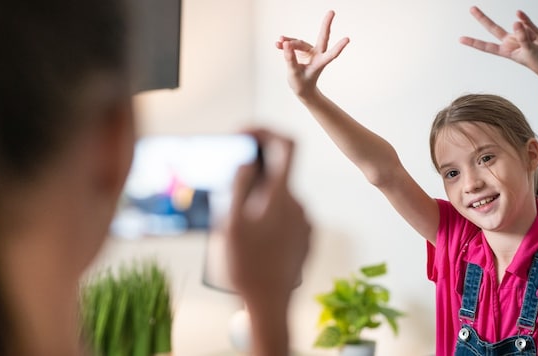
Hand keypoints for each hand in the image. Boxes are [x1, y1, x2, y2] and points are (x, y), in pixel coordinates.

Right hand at [224, 129, 310, 301]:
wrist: (271, 305)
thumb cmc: (248, 267)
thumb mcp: (231, 224)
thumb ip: (238, 187)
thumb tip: (246, 162)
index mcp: (281, 196)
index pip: (286, 145)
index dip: (266, 131)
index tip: (246, 134)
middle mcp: (299, 204)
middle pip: (277, 174)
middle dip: (253, 179)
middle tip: (230, 199)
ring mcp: (305, 222)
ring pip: (278, 198)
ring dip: (259, 204)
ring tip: (241, 230)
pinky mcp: (306, 237)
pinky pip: (286, 217)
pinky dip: (269, 219)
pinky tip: (256, 242)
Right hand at [276, 10, 349, 97]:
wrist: (302, 89)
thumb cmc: (301, 84)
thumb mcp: (294, 73)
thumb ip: (291, 59)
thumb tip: (286, 44)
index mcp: (320, 63)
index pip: (330, 54)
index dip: (338, 47)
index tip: (347, 39)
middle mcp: (317, 55)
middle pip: (322, 37)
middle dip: (326, 24)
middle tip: (332, 12)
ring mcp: (310, 51)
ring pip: (300, 43)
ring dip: (289, 42)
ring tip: (278, 42)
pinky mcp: (303, 51)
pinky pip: (293, 45)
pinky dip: (286, 44)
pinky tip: (278, 43)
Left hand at [460, 6, 537, 78]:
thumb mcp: (529, 51)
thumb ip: (522, 36)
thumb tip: (515, 21)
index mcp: (506, 51)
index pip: (486, 46)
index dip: (473, 42)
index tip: (460, 39)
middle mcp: (511, 42)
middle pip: (493, 28)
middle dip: (482, 18)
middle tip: (472, 8)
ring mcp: (521, 36)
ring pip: (518, 25)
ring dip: (525, 29)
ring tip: (534, 42)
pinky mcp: (533, 32)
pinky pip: (527, 22)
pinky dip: (524, 18)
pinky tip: (519, 14)